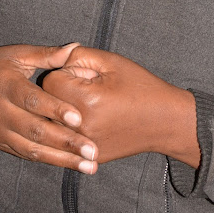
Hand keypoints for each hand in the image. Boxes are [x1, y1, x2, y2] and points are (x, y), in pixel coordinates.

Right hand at [0, 43, 97, 172]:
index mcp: (6, 84)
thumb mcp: (19, 54)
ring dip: (62, 160)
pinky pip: (26, 155)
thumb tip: (76, 47)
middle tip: (92, 150)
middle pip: (35, 131)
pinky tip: (71, 164)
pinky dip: (49, 160)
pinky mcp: (0, 143)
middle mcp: (0, 111)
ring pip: (32, 150)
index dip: (55, 110)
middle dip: (66, 143)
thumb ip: (47, 55)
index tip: (79, 119)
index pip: (32, 100)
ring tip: (89, 166)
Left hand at [43, 47, 199, 167]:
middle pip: (48, 104)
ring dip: (64, 111)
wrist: (165, 120)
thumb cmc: (140, 86)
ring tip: (90, 105)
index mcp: (86, 100)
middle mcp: (81, 127)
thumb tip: (57, 59)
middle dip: (62, 91)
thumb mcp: (111, 62)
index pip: (50, 81)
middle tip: (87, 87)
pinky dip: (73, 129)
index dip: (64, 71)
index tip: (83, 74)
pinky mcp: (90, 157)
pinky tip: (93, 121)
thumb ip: (79, 55)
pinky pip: (67, 141)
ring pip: (54, 124)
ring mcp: (85, 146)